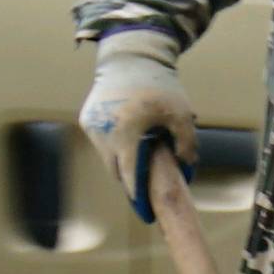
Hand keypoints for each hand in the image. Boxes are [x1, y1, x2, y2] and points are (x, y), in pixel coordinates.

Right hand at [82, 41, 194, 208]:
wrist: (129, 58)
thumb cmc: (160, 86)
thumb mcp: (182, 116)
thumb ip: (187, 145)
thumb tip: (185, 169)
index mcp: (127, 131)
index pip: (131, 175)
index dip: (139, 197)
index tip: (147, 215)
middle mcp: (103, 131)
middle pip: (118, 170)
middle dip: (133, 182)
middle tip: (151, 190)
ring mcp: (91, 126)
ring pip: (108, 159)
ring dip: (124, 164)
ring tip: (143, 163)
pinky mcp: (86, 120)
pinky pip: (102, 144)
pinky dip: (115, 149)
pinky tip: (131, 145)